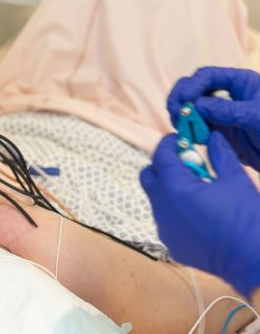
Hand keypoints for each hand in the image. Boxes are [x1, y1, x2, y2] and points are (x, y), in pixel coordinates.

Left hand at [140, 132, 259, 296]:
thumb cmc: (246, 218)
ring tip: (199, 193)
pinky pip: (166, 220)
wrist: (252, 261)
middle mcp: (161, 206)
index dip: (169, 144)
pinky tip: (200, 216)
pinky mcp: (170, 243)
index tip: (180, 140)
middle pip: (149, 176)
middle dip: (164, 166)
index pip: (160, 155)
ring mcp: (163, 227)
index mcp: (174, 187)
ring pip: (157, 199)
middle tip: (187, 166)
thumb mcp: (235, 179)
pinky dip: (176, 212)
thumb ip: (219, 154)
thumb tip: (212, 137)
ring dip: (170, 190)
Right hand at [168, 67, 259, 170]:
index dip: (192, 85)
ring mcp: (224, 114)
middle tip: (174, 111)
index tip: (184, 100)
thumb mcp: (257, 116)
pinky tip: (189, 137)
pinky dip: (190, 131)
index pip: (208, 76)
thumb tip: (195, 105)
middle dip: (182, 98)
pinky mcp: (222, 132)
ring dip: (183, 115)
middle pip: (195, 89)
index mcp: (241, 82)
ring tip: (179, 126)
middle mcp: (229, 95)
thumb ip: (227, 110)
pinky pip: (199, 127)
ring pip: (193, 109)